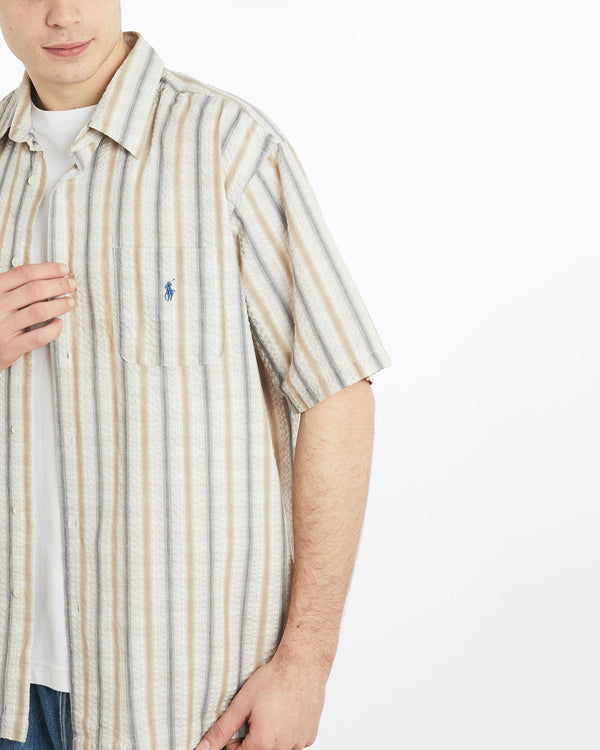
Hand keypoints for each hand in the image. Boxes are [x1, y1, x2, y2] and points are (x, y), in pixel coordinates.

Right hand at [0, 261, 76, 371]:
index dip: (48, 269)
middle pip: (34, 290)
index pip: (24, 273)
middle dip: (58, 285)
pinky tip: (59, 324)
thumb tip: (45, 276)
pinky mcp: (9, 348)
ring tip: (70, 302)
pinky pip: (38, 337)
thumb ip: (11, 288)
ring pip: (39, 312)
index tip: (64, 269)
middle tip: (72, 284)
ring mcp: (3, 328)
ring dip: (59, 305)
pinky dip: (53, 329)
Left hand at [195, 651, 326, 749]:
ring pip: (278, 747)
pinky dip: (289, 732)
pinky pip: (295, 742)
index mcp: (263, 743)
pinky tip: (288, 712)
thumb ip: (221, 730)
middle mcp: (283, 748)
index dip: (235, 739)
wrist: (302, 664)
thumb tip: (202, 748)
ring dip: (272, 736)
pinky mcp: (310, 736)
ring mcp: (299, 743)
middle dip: (254, 737)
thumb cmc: (274, 678)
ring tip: (273, 710)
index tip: (241, 721)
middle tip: (258, 713)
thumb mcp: (242, 703)